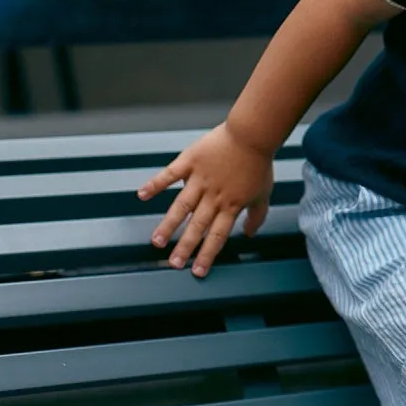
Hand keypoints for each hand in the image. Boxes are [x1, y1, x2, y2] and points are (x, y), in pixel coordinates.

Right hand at [138, 123, 273, 276]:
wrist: (252, 133)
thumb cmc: (258, 163)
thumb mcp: (263, 193)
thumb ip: (256, 216)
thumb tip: (248, 234)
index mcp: (231, 205)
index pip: (217, 235)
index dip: (207, 254)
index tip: (197, 271)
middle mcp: (213, 196)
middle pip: (197, 226)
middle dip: (185, 247)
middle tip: (173, 263)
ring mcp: (200, 179)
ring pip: (181, 206)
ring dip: (168, 225)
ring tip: (157, 241)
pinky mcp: (190, 161)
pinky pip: (170, 174)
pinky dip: (155, 184)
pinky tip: (142, 195)